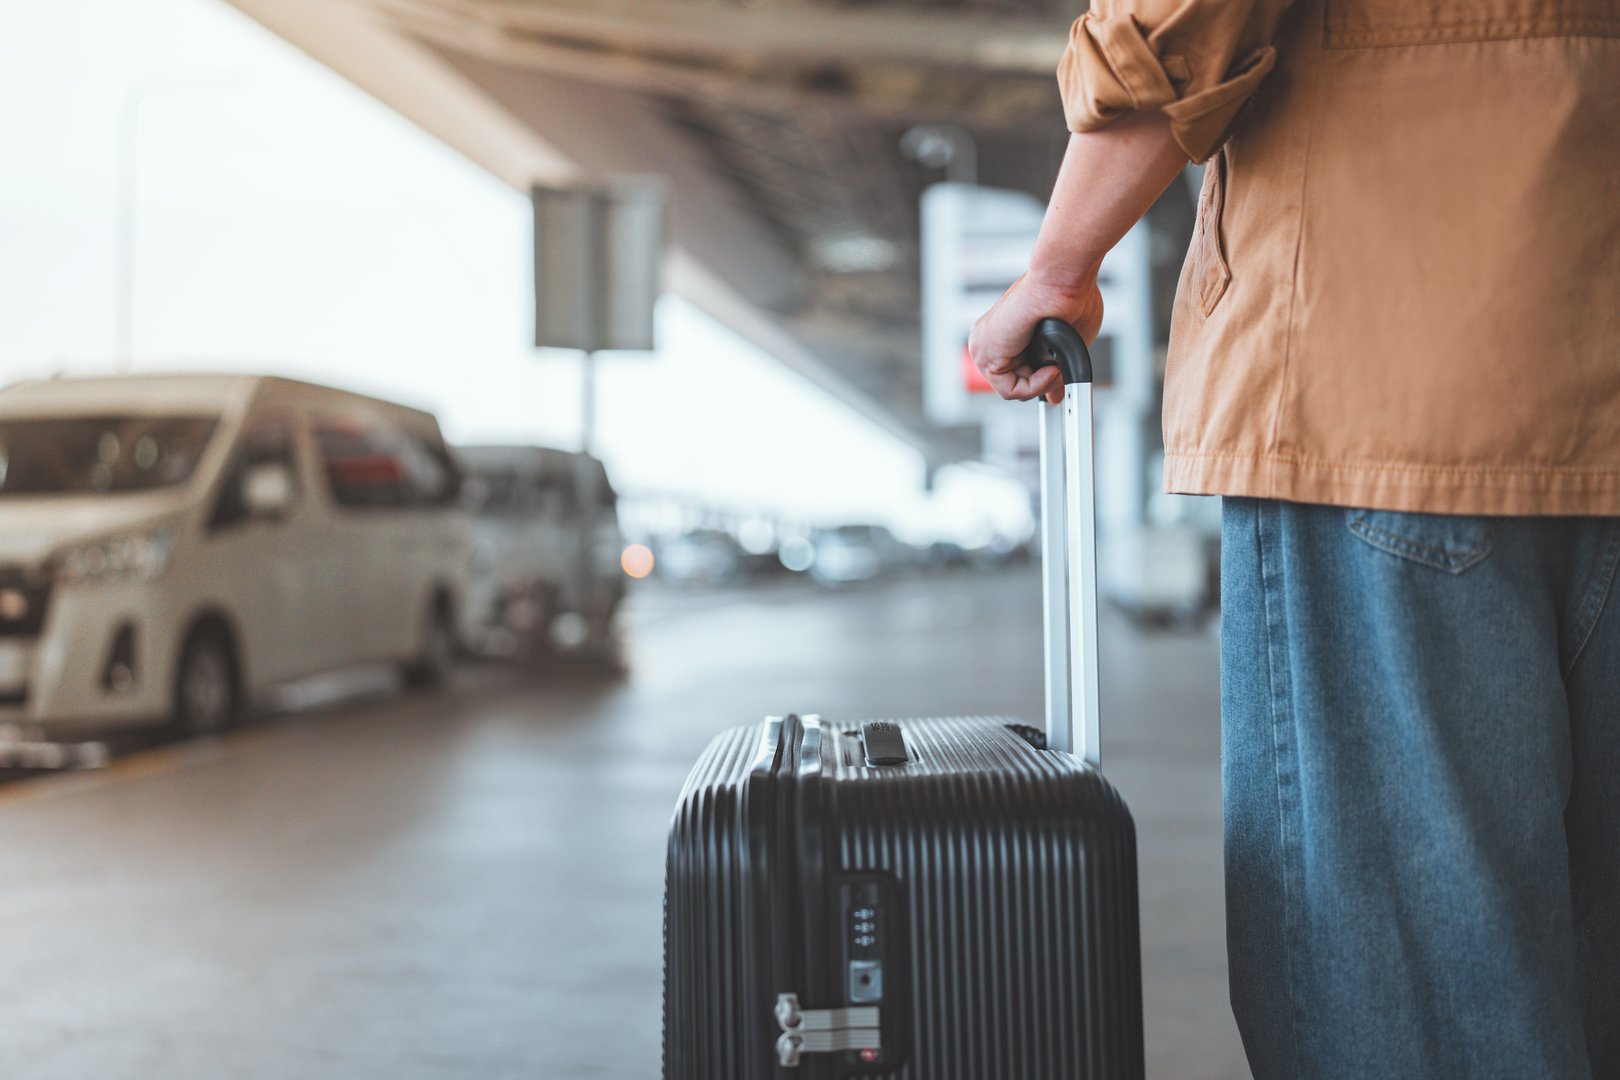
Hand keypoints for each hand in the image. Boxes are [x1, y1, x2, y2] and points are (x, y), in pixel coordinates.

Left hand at [968, 274, 1103, 403]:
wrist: (1062, 279)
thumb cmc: (1070, 296)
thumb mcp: (1063, 343)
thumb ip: (1054, 372)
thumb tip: (1056, 396)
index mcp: (1004, 331)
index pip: (1013, 371)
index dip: (1038, 380)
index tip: (1057, 377)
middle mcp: (989, 339)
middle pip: (1012, 381)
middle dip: (1040, 382)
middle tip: (1058, 369)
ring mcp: (984, 347)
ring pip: (1011, 389)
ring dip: (1041, 383)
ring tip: (1055, 364)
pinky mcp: (986, 354)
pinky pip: (1009, 390)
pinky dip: (1034, 386)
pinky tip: (1049, 368)